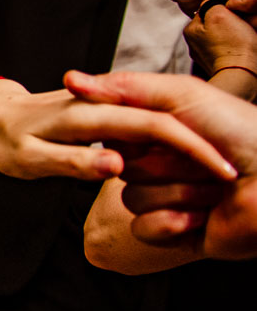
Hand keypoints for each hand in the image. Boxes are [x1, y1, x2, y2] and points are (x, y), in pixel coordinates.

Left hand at [0, 77, 235, 182]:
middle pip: (170, 123)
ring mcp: (109, 107)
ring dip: (187, 156)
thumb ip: (74, 161)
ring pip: (162, 130)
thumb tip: (116, 165)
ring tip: (210, 185)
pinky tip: (179, 173)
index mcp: (90, 114)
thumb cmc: (8, 141)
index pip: (156, 126)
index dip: (192, 149)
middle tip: (230, 184)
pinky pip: (148, 134)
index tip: (225, 173)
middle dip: (203, 152)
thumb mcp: (32, 159)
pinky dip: (168, 152)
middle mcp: (105, 105)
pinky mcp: (110, 115)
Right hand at [66, 70, 256, 259]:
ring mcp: (169, 198)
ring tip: (214, 192)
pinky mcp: (174, 231)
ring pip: (131, 198)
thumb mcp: (183, 96)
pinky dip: (172, 223)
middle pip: (119, 167)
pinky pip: (144, 228)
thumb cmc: (242, 133)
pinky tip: (203, 218)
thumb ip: (126, 87)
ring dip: (177, 194)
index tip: (164, 131)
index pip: (113, 134)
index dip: (134, 134)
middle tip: (204, 163)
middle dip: (163, 165)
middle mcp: (163, 164)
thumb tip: (70, 80)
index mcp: (163, 132)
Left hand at [184, 3, 256, 76]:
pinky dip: (235, 48)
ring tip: (242, 40)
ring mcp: (205, 56)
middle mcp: (194, 44)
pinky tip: (242, 50)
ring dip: (234, 35)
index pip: (207, 10)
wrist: (243, 75)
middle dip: (229, 23)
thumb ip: (211, 4)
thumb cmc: (233, 45)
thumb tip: (211, 2)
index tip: (234, 16)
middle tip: (240, 28)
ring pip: (223, 36)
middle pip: (215, 24)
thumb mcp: (220, 15)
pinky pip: (228, 50)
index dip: (225, 10)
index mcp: (190, 30)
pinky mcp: (218, 65)